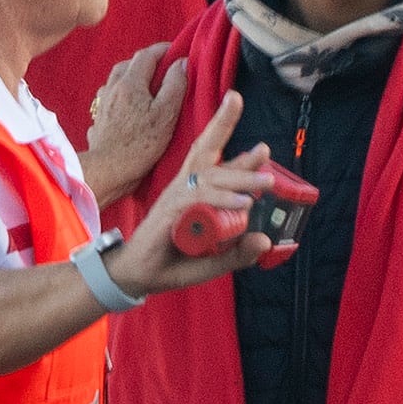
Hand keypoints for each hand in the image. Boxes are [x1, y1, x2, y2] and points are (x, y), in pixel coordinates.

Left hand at [83, 45, 187, 207]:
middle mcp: (112, 89)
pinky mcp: (99, 121)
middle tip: (163, 68)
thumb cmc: (140, 145)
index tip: (176, 51)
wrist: (109, 170)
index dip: (163, 50)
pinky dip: (121, 96)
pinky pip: (109, 99)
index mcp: (130, 83)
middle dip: (146, 62)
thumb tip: (181, 64)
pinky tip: (128, 106)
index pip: (146, 55)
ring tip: (146, 86)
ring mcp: (102, 105)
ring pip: (116, 80)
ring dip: (131, 77)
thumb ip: (175, 86)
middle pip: (128, 64)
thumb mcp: (166, 115)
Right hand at [109, 93, 282, 298]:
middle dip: (225, 127)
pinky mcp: (170, 211)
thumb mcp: (212, 262)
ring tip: (268, 182)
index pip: (214, 161)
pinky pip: (200, 198)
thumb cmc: (170, 263)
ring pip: (211, 177)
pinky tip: (244, 202)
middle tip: (263, 139)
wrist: (134, 276)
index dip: (235, 147)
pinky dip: (222, 199)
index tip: (262, 145)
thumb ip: (237, 253)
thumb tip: (264, 240)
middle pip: (206, 151)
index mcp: (194, 192)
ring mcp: (176, 197)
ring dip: (241, 177)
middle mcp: (185, 187)